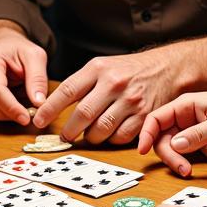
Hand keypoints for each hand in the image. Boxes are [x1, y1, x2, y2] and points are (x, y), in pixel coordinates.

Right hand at [0, 29, 48, 124]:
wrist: (3, 44)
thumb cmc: (19, 50)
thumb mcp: (35, 56)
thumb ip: (37, 78)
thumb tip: (38, 103)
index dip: (11, 107)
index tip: (26, 119)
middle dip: (9, 113)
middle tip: (29, 114)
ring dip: (4, 114)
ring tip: (20, 104)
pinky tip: (10, 104)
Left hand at [33, 45, 186, 144]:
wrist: (167, 68)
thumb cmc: (129, 70)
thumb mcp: (103, 66)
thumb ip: (81, 84)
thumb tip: (52, 106)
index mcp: (98, 68)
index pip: (67, 90)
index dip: (49, 109)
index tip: (39, 121)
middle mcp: (114, 83)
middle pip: (83, 115)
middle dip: (70, 130)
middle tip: (65, 136)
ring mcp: (130, 100)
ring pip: (101, 130)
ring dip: (91, 137)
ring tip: (89, 134)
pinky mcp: (145, 116)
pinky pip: (120, 137)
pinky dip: (111, 140)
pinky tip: (110, 134)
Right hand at [138, 90, 206, 175]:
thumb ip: (198, 135)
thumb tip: (175, 146)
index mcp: (185, 105)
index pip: (155, 119)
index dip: (146, 134)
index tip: (142, 151)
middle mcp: (185, 117)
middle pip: (165, 140)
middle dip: (174, 156)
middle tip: (185, 170)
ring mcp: (193, 128)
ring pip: (182, 149)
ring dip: (198, 157)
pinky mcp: (202, 139)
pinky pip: (198, 151)